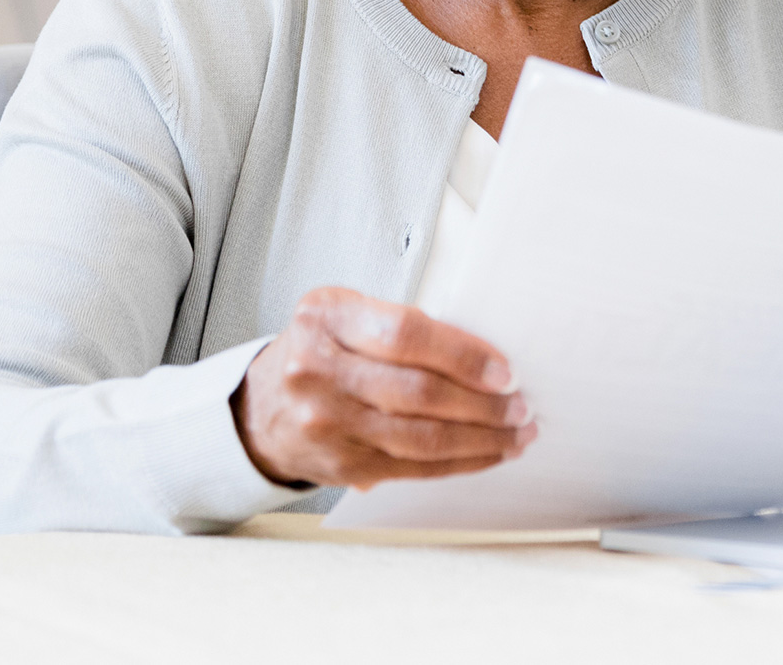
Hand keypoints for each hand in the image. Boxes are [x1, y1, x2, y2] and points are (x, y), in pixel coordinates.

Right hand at [231, 286, 534, 488]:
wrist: (262, 408)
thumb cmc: (322, 350)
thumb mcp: (347, 315)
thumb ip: (405, 328)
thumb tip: (487, 357)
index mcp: (327, 318)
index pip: (406, 335)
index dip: (463, 354)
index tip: (505, 370)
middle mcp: (318, 370)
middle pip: (418, 393)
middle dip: (482, 403)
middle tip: (521, 405)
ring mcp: (326, 424)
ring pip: (421, 438)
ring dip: (480, 439)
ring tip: (516, 433)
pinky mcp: (341, 466)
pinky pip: (414, 468)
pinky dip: (459, 462)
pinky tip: (488, 453)